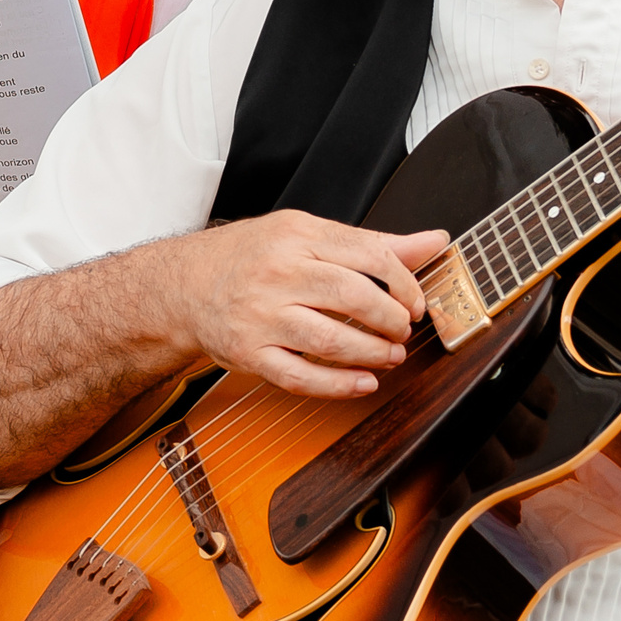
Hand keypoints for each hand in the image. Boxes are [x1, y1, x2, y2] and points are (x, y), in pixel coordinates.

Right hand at [156, 212, 448, 398]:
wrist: (186, 285)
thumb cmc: (253, 256)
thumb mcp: (308, 234)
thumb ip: (373, 243)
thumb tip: (434, 241)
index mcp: (297, 237)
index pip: (368, 255)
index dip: (404, 283)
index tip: (415, 302)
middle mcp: (278, 274)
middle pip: (352, 297)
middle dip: (391, 319)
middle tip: (404, 330)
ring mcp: (261, 316)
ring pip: (329, 341)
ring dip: (372, 354)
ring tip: (391, 355)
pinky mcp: (248, 354)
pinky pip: (300, 377)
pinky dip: (338, 386)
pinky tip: (363, 383)